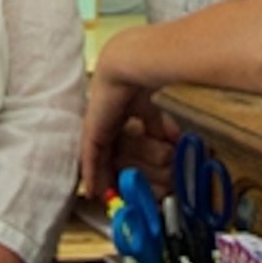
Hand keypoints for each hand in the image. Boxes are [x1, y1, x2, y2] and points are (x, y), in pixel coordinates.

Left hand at [78, 67, 164, 200]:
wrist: (128, 68)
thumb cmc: (140, 80)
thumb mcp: (151, 110)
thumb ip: (157, 126)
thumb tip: (172, 143)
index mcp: (118, 111)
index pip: (118, 138)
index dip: (124, 155)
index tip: (129, 169)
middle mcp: (104, 120)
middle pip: (106, 150)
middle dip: (111, 168)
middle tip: (114, 187)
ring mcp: (96, 126)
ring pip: (96, 157)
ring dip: (99, 176)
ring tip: (101, 195)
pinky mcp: (91, 133)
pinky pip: (89, 159)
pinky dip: (92, 175)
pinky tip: (91, 190)